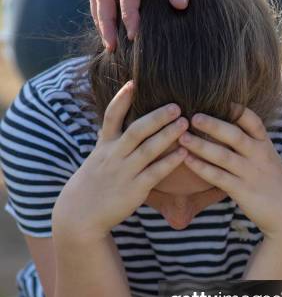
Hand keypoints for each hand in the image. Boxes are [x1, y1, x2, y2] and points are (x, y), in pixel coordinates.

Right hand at [52, 82, 187, 239]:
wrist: (81, 214)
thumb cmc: (93, 184)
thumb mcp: (96, 157)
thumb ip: (109, 140)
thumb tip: (115, 121)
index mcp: (104, 145)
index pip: (111, 116)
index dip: (121, 98)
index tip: (133, 82)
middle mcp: (114, 155)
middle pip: (136, 130)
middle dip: (157, 117)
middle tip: (177, 105)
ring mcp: (124, 172)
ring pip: (148, 149)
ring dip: (167, 135)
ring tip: (185, 123)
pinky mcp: (135, 189)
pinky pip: (155, 173)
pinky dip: (170, 162)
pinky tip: (184, 153)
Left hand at [178, 106, 281, 240]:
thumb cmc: (274, 184)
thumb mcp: (268, 160)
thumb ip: (252, 146)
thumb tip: (229, 130)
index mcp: (265, 145)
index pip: (253, 121)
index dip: (237, 110)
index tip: (220, 99)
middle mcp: (258, 156)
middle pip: (234, 135)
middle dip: (213, 124)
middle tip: (193, 116)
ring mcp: (250, 173)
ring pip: (223, 155)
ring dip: (201, 145)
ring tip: (182, 136)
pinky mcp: (242, 191)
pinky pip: (218, 177)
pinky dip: (201, 167)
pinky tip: (187, 160)